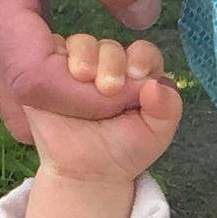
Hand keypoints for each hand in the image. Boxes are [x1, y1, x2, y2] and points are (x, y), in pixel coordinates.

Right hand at [0, 0, 161, 139]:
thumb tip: (142, 21)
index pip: (35, 83)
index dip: (93, 101)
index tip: (145, 85)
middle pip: (23, 103)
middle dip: (83, 113)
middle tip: (139, 91)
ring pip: (22, 92)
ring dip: (74, 97)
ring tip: (128, 75)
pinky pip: (25, 63)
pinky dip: (64, 73)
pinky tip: (105, 58)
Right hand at [25, 34, 182, 184]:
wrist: (85, 174)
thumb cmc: (123, 152)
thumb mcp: (156, 134)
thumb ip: (168, 108)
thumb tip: (156, 84)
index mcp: (137, 76)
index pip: (143, 52)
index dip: (142, 58)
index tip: (138, 75)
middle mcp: (108, 67)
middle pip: (111, 46)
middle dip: (112, 61)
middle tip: (109, 88)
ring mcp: (77, 68)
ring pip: (81, 43)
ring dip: (85, 55)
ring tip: (84, 77)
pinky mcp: (49, 72)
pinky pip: (51, 50)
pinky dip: (57, 56)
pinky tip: (62, 75)